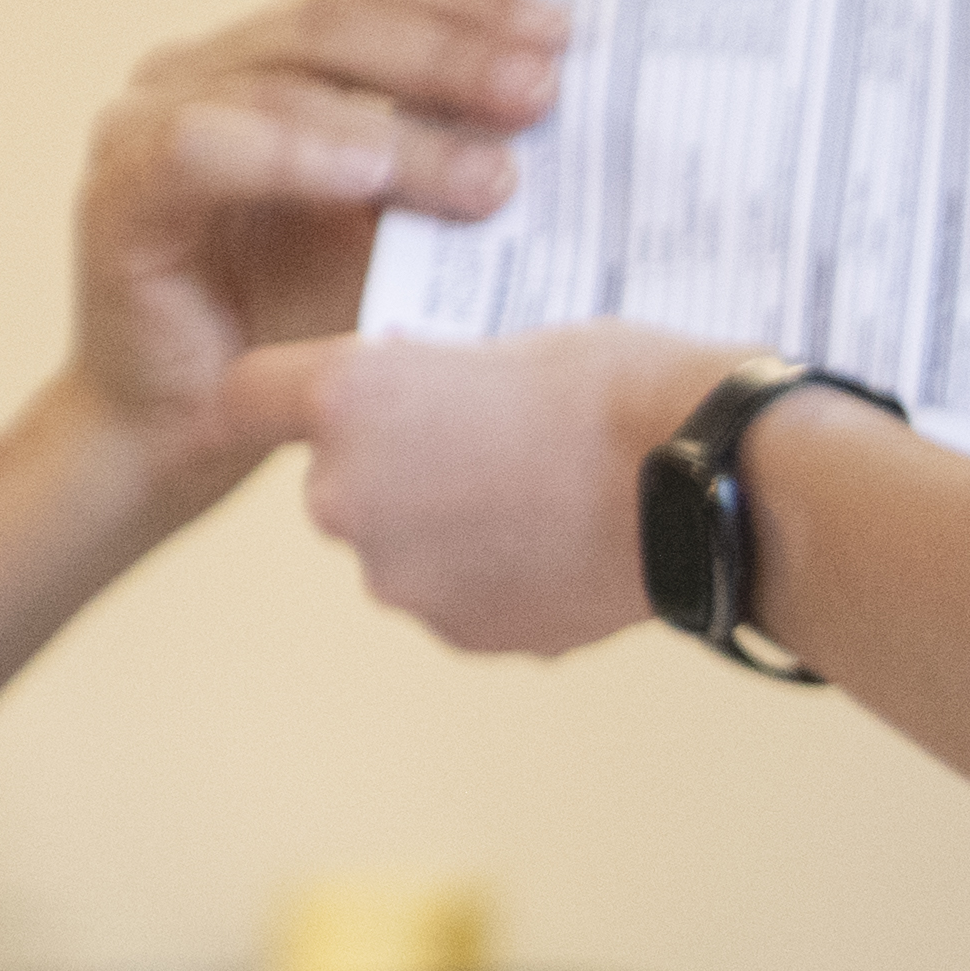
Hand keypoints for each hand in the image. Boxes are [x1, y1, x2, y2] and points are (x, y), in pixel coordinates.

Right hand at [60, 0, 563, 465]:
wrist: (182, 432)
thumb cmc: (293, 328)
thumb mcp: (398, 232)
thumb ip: (451, 168)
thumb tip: (571, 124)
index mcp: (262, 59)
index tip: (562, 33)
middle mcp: (195, 71)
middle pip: (331, 17)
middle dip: (450, 51)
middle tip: (542, 92)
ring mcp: (142, 123)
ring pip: (281, 81)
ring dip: (398, 126)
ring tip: (490, 174)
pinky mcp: (116, 192)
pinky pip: (201, 147)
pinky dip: (294, 152)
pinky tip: (370, 177)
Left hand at [220, 318, 702, 654]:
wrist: (723, 480)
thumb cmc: (622, 387)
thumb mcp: (500, 339)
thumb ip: (424, 378)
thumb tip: (407, 397)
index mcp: (344, 401)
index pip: (245, 395)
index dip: (283, 393)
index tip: (320, 396)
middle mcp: (344, 495)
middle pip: (333, 479)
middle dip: (390, 464)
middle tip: (484, 445)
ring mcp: (398, 575)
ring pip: (395, 544)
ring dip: (444, 527)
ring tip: (542, 498)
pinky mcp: (458, 632)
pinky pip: (453, 598)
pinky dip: (491, 579)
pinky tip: (561, 547)